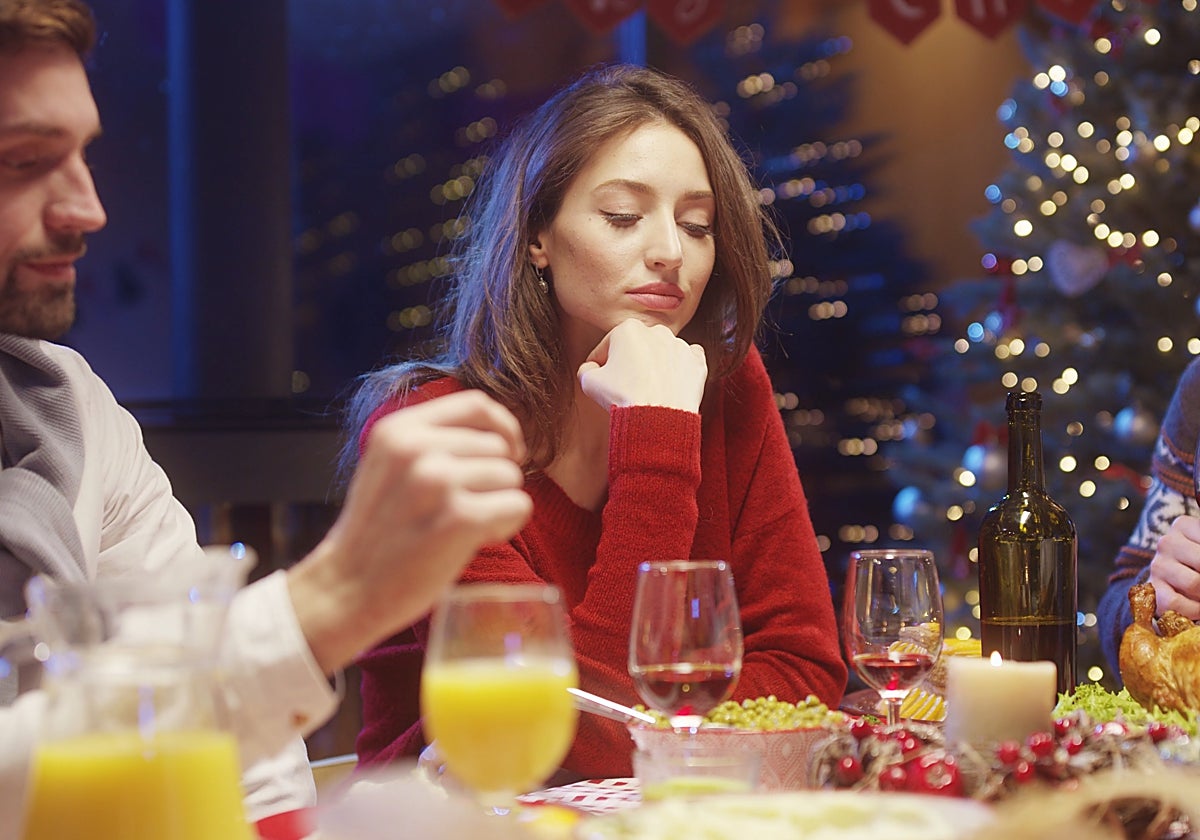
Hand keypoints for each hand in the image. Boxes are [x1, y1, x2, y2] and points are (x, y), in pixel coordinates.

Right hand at [287, 390, 532, 672]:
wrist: (347, 589)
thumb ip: (432, 442)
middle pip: (498, 446)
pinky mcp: (459, 518)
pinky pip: (518, 505)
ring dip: (499, 504)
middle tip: (464, 510)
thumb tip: (497, 431)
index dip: (503, 427)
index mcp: (398, 430)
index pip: (475, 404)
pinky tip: (476, 540)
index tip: (506, 453)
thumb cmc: (377, 532)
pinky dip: (507, 525)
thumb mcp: (389, 466)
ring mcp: (438, 482)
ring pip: (511, 476)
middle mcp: (416, 449)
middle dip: (495, 479)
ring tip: (464, 527)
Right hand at [577, 319, 706, 411]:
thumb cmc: (625, 398)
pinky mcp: (697, 362)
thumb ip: (586, 370)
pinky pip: (687, 361)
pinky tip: (670, 383)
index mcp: (628, 329)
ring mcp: (679, 345)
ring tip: (648, 389)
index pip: (607, 347)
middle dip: (630, 364)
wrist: (659, 418)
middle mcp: (656, 331)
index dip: (600, 365)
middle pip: (636, 348)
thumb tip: (590, 369)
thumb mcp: (589, 383)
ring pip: (661, 354)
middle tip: (625, 386)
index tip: (601, 379)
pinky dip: (680, 370)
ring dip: (655, 367)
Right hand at [1148, 514, 1199, 619]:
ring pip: (1194, 583)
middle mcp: (1166, 542)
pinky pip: (1177, 603)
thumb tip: (1199, 575)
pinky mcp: (1151, 588)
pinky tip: (1197, 607)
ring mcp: (1156, 565)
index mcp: (1183, 525)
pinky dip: (1194, 610)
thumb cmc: (1197, 561)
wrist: (1175, 578)